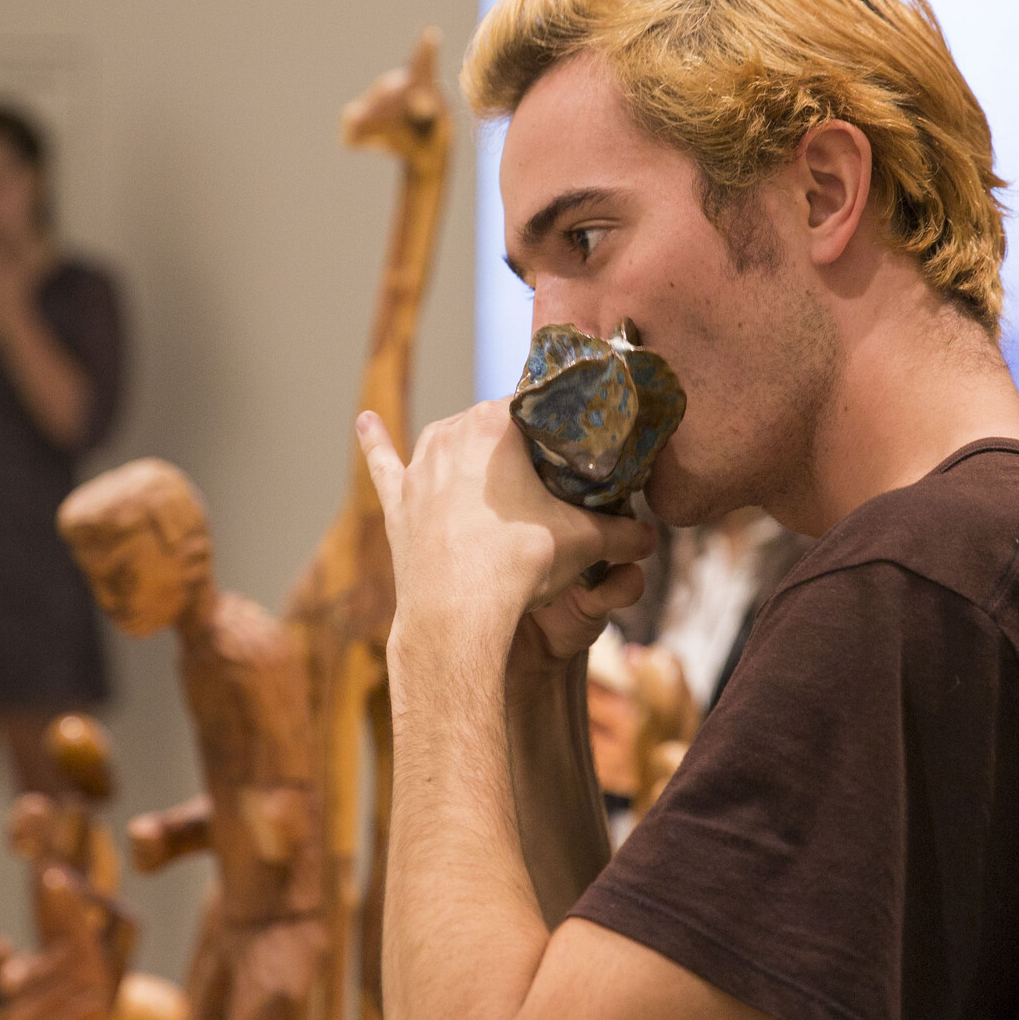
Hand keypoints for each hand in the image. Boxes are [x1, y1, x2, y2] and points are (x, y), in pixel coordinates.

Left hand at [357, 403, 652, 678]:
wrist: (456, 614)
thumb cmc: (519, 565)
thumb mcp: (582, 543)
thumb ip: (622, 534)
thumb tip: (652, 539)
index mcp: (496, 424)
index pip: (537, 405)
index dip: (561, 423)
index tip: (579, 441)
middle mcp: (451, 432)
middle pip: (494, 427)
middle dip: (520, 445)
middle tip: (548, 472)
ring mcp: (419, 468)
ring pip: (448, 443)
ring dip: (468, 452)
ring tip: (494, 471)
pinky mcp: (398, 504)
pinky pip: (385, 464)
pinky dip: (377, 443)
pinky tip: (366, 421)